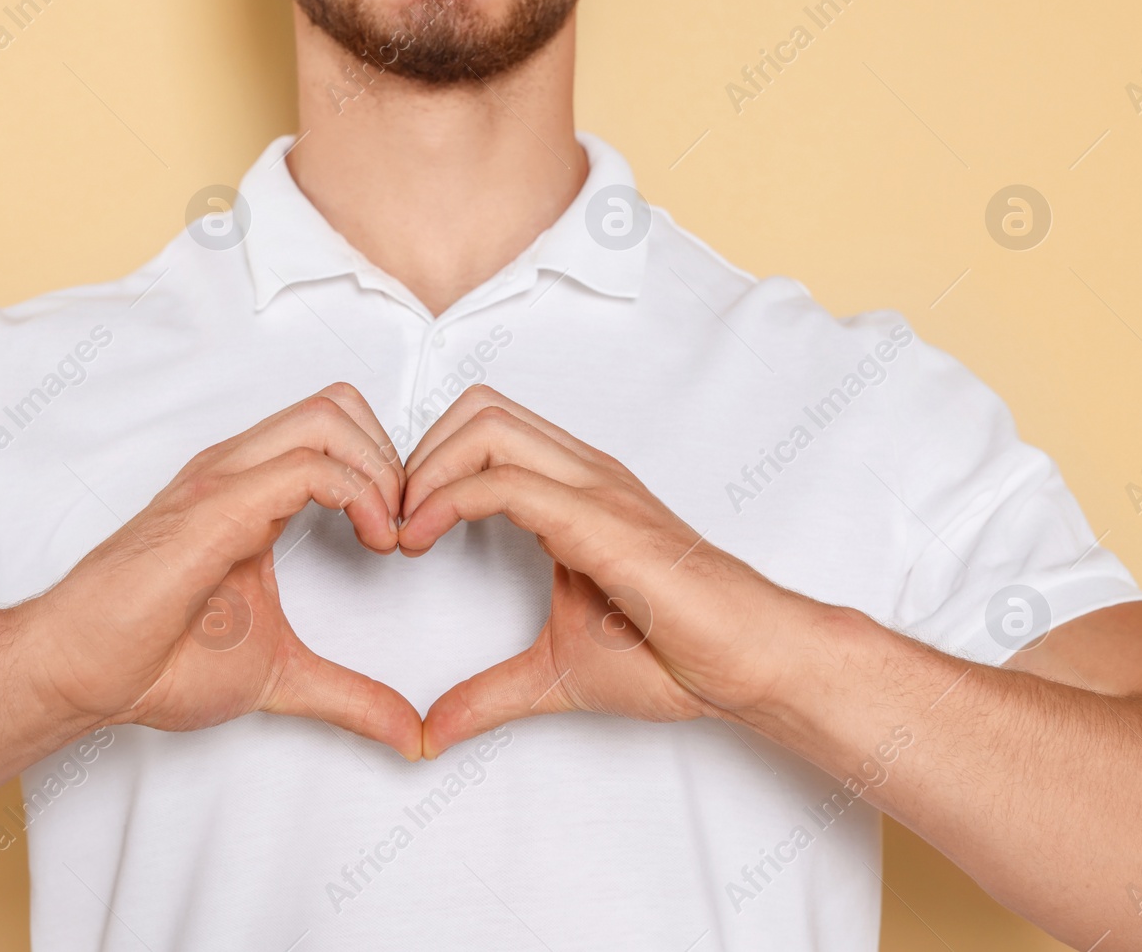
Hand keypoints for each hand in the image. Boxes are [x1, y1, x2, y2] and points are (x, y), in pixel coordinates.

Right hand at [22, 383, 422, 759]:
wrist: (77, 672)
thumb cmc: (154, 661)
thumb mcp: (282, 677)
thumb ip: (350, 696)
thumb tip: (410, 735)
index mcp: (252, 491)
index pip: (338, 430)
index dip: (389, 474)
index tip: (406, 542)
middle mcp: (239, 470)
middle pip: (341, 404)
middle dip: (394, 459)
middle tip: (406, 531)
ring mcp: (224, 480)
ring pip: (329, 417)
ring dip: (382, 471)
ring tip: (388, 536)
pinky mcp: (215, 506)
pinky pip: (306, 467)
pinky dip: (359, 495)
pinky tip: (371, 544)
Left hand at [397, 386, 813, 758]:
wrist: (750, 663)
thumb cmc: (678, 655)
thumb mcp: (555, 676)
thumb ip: (488, 696)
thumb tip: (431, 733)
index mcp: (573, 492)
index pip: (482, 431)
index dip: (425, 468)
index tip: (396, 532)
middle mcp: (582, 475)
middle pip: (476, 408)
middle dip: (417, 455)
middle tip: (391, 524)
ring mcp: (594, 489)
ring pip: (486, 425)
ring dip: (426, 469)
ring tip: (404, 532)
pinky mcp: (601, 520)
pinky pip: (508, 482)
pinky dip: (448, 500)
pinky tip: (423, 542)